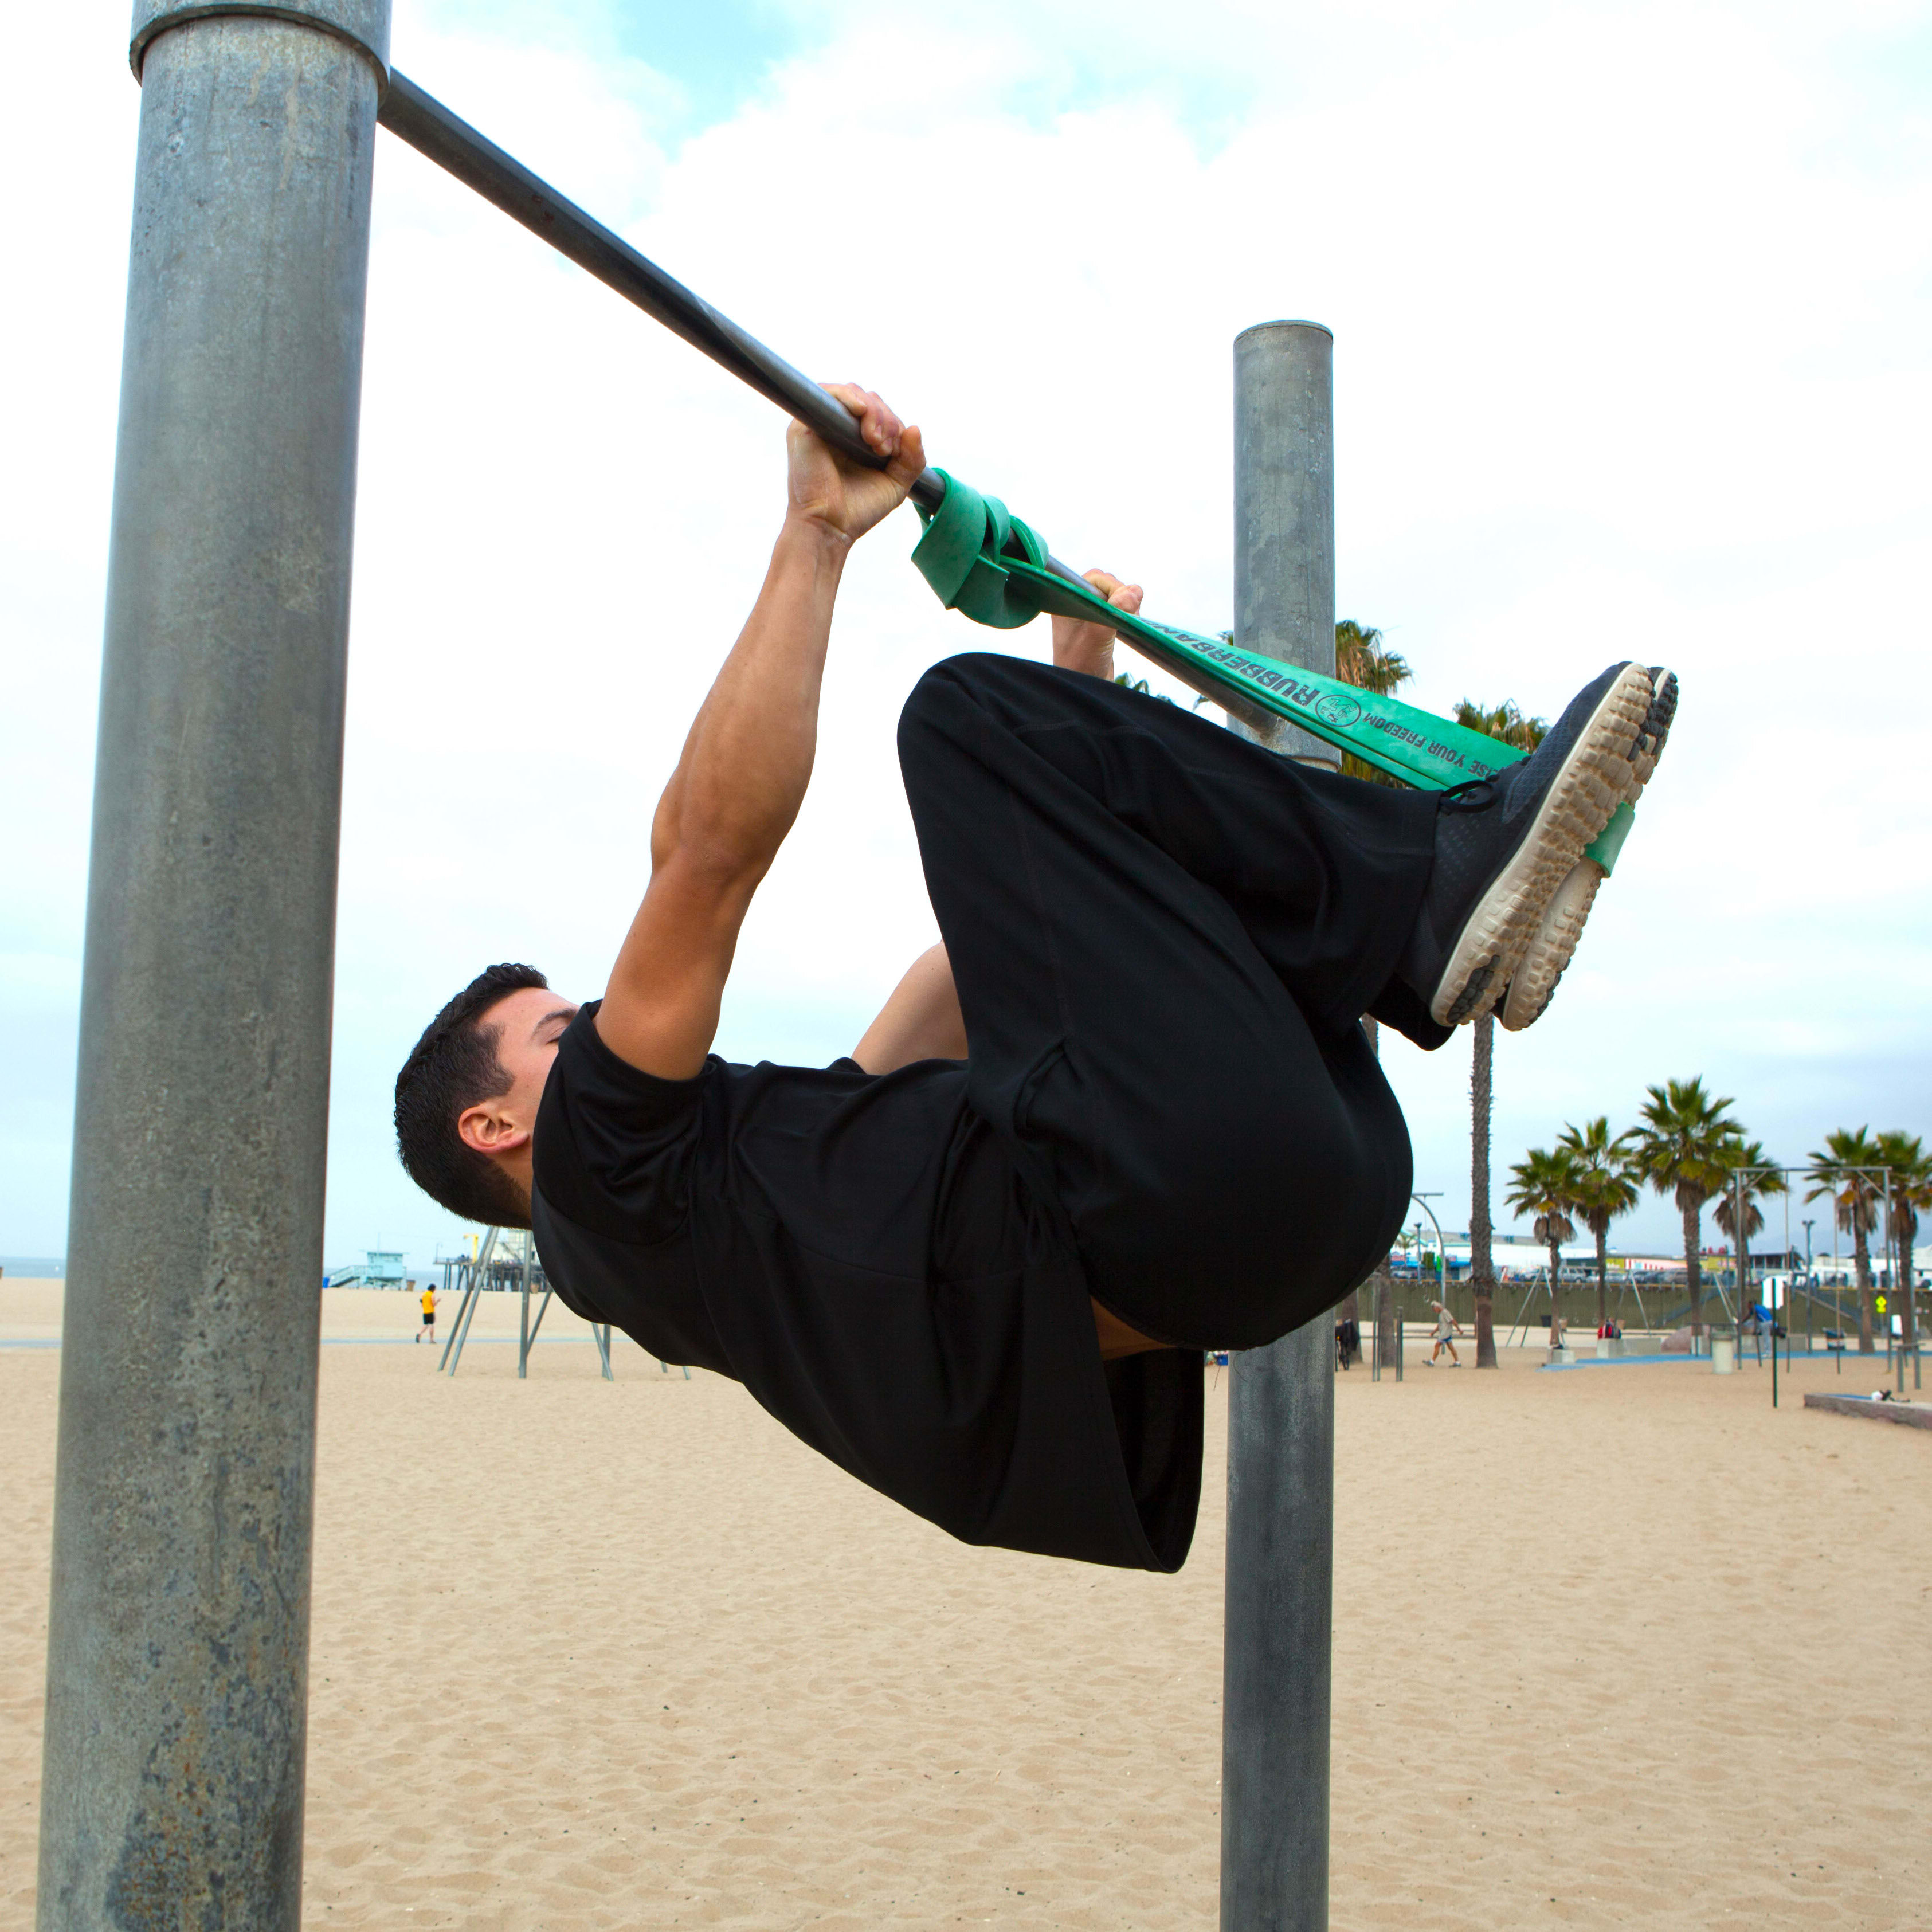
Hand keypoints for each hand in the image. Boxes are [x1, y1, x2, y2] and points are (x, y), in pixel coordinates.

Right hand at [785, 383, 926, 544]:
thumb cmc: (858, 509)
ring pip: (852, 393)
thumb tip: (914, 428)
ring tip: (876, 441)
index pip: (878, 411)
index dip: (892, 423)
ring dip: (873, 411)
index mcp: (854, 438)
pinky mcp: (803, 426)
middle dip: (885, 419)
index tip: (892, 452)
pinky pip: (828, 394)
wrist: (830, 528)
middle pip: (867, 399)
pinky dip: (849, 397)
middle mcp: (835, 428)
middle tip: (884, 448)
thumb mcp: (896, 483)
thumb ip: (912, 458)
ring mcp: (818, 424)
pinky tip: (862, 412)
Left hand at [1050, 569, 1143, 679]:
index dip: (1112, 588)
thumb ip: (1115, 612)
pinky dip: (1127, 613)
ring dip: (1126, 606)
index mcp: (1068, 601)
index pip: (1095, 578)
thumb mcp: (1099, 637)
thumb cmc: (1082, 665)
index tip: (1119, 607)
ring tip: (1125, 624)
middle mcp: (1078, 603)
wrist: (1085, 688)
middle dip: (1122, 596)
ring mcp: (1090, 613)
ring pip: (1116, 595)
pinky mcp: (1101, 622)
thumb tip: (1135, 589)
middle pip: (1108, 584)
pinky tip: (1125, 627)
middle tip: (1124, 618)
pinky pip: (1119, 607)